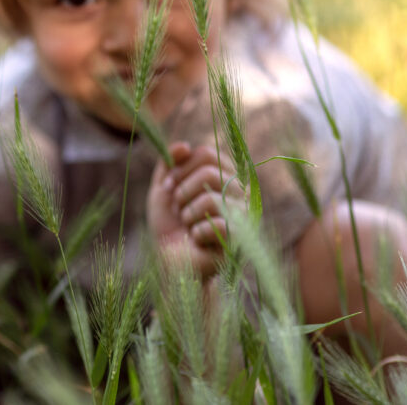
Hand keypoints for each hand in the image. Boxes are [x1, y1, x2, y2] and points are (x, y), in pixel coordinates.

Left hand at [147, 142, 244, 277]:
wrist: (171, 262)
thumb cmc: (170, 225)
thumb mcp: (163, 189)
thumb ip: (169, 164)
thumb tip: (184, 145)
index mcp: (223, 175)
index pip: (207, 153)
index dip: (181, 168)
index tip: (170, 186)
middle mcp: (239, 191)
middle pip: (210, 172)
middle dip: (182, 193)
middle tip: (179, 210)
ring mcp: (243, 215)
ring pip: (211, 199)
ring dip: (188, 215)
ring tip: (188, 226)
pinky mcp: (241, 239)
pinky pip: (217, 224)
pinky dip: (197, 233)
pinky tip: (197, 241)